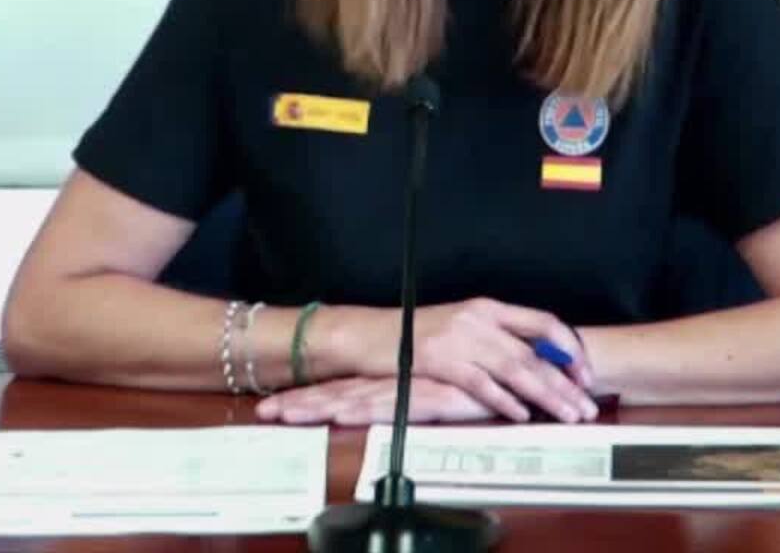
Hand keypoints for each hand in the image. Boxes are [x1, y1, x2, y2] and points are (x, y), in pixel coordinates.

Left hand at [255, 375, 496, 425]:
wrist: (515, 364)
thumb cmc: (478, 376)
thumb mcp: (439, 390)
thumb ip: (415, 397)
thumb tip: (387, 404)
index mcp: (392, 379)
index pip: (343, 390)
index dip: (309, 397)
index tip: (275, 406)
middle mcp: (393, 381)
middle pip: (338, 393)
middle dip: (300, 404)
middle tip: (264, 413)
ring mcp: (407, 387)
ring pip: (352, 398)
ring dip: (315, 407)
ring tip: (280, 414)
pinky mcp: (426, 396)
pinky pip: (386, 405)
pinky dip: (358, 411)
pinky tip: (336, 415)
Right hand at [318, 298, 596, 422]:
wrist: (370, 334)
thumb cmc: (417, 334)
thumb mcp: (462, 325)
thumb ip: (496, 338)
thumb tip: (536, 362)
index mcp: (489, 307)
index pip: (542, 322)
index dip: (569, 348)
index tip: (586, 373)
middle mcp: (479, 319)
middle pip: (534, 353)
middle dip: (565, 381)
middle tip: (586, 405)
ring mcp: (460, 340)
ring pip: (515, 369)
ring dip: (545, 395)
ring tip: (567, 414)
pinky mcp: (441, 361)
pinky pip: (481, 384)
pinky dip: (504, 401)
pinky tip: (522, 414)